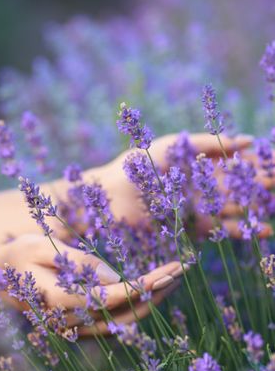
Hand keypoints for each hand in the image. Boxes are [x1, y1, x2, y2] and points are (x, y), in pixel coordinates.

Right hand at [0, 234, 183, 332]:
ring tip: (171, 277)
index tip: (172, 268)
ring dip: (150, 299)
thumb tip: (116, 278)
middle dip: (158, 291)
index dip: (147, 284)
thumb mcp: (43, 249)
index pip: (117, 297)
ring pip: (122, 320)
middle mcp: (73, 320)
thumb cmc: (17, 257)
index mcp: (64, 301)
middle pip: (127, 313)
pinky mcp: (75, 322)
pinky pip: (112, 318)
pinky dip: (134, 303)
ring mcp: (74, 325)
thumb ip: (80, 263)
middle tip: (181, 269)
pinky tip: (146, 288)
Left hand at [91, 133, 273, 238]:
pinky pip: (220, 229)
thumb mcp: (173, 146)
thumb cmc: (137, 165)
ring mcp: (198, 207)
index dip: (259, 161)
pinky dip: (241, 230)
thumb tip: (247, 140)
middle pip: (240, 185)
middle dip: (265, 185)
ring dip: (258, 208)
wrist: (110, 195)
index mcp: (197, 163)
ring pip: (236, 208)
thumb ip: (208, 143)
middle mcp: (201, 186)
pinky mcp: (190, 227)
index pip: (236, 161)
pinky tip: (262, 230)